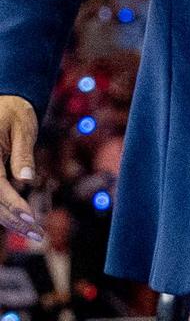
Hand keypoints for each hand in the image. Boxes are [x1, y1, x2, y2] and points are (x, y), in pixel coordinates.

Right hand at [0, 95, 43, 240]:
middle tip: (37, 234)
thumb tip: (26, 180)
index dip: (12, 204)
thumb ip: (23, 153)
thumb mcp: (24, 127)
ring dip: (8, 220)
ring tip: (34, 233)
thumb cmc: (15, 113)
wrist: (5, 103)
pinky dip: (4, 211)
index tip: (30, 218)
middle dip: (12, 220)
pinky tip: (21, 222)